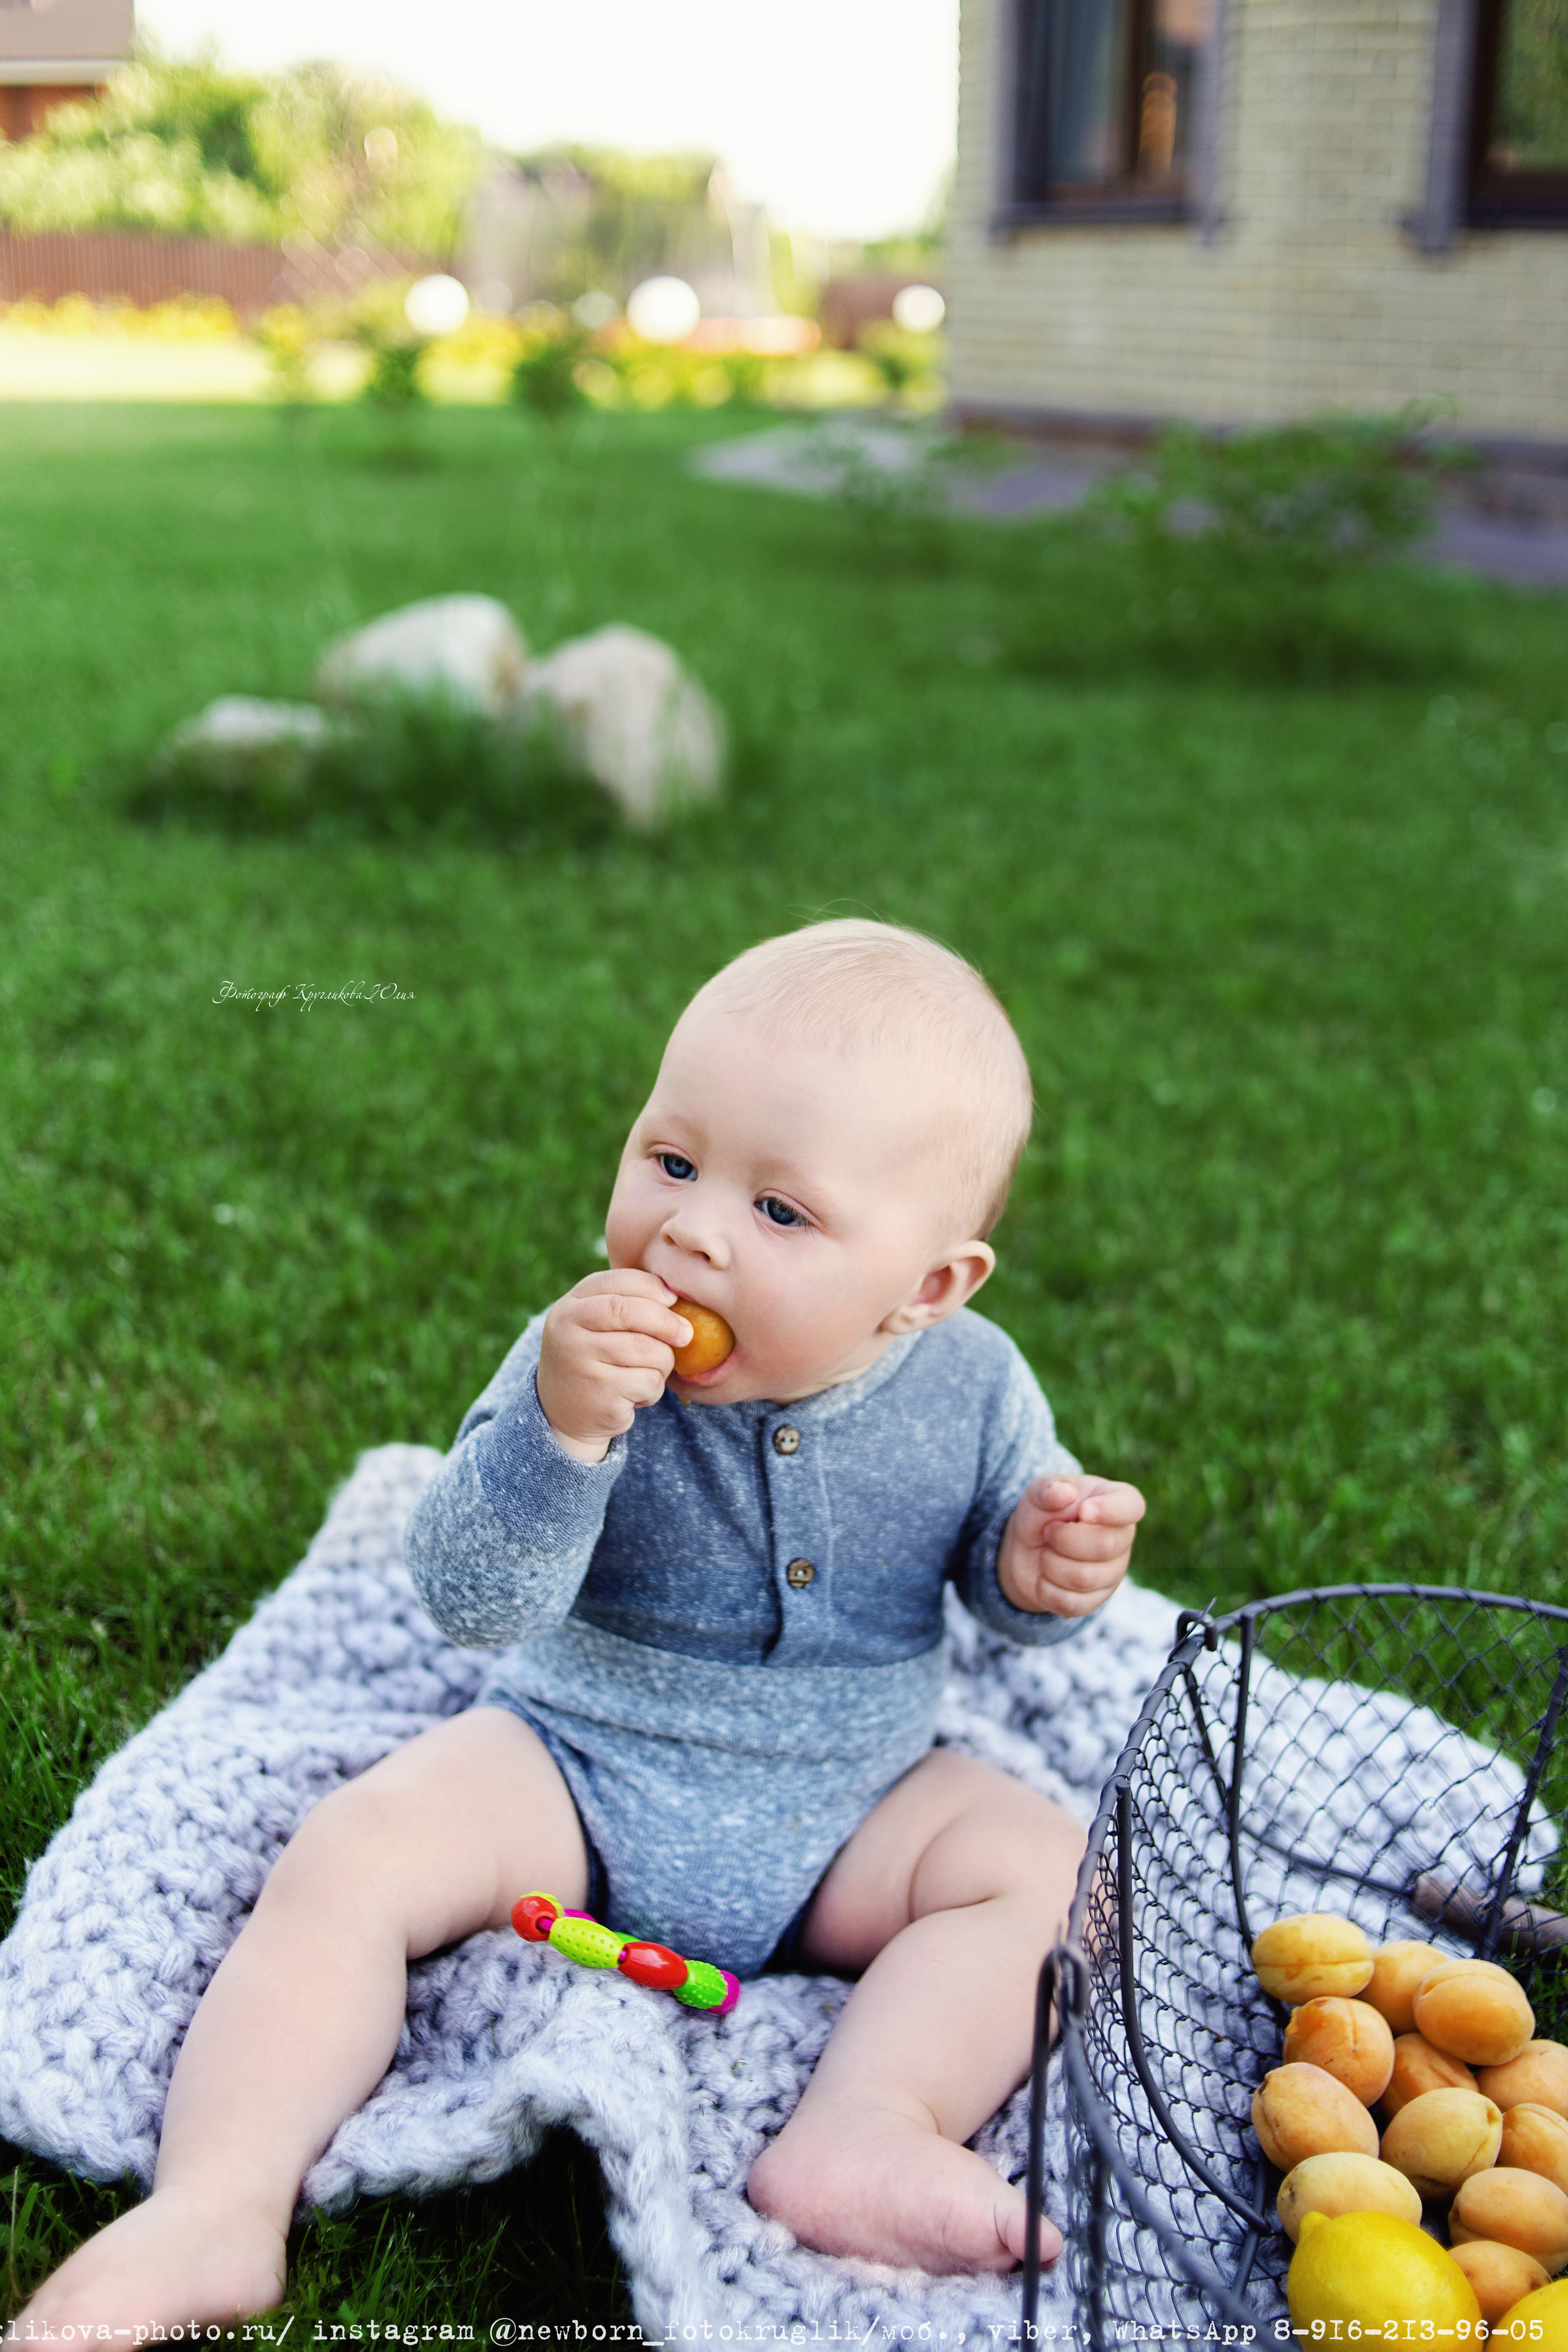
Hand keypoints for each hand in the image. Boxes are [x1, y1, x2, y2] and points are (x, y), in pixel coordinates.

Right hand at [536, 1271, 693, 1462]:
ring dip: (662, 1364)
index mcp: (570, 1306)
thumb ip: (626, 1304)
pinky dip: (653, 1390)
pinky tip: (636, 1396)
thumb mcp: (597, 1327)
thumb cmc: (595, 1362)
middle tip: (686, 1334)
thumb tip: (673, 1294)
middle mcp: (567, 1330)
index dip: (652, 1287)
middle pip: (631, 1311)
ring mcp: (579, 1362)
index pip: (617, 1281)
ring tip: (648, 1373)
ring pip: (647, 1349)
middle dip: (667, 1321)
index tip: (673, 1299)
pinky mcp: (598, 1393)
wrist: (564, 1415)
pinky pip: (648, 1381)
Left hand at [997, 1473, 1145, 1618]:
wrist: (1027, 1550)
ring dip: (1050, 1564)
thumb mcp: (1038, 1494)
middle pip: (1104, 1546)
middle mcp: (1122, 1538)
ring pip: (1084, 1578)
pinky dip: (1046, 1590)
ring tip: (1046, 1553)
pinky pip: (1071, 1603)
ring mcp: (1113, 1572)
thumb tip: (1064, 1493)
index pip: (1131, 1506)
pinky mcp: (1096, 1599)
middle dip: (1063, 1539)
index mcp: (1116, 1501)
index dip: (1110, 1510)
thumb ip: (1047, 1489)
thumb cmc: (1042, 1513)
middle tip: (1048, 1532)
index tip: (1083, 1511)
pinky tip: (1044, 1577)